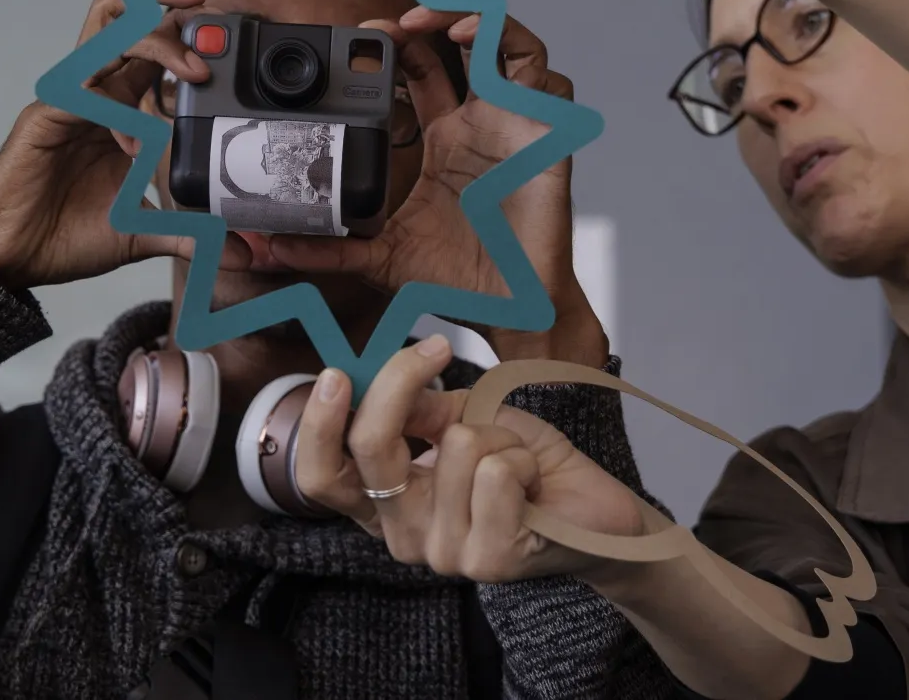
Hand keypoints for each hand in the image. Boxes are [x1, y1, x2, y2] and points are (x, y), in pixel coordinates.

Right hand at [0, 0, 212, 289]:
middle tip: (209, 31)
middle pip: (125, 18)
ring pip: (107, 36)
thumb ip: (191, 233)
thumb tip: (242, 254)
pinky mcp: (45, 118)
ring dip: (155, 40)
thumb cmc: (67, 236)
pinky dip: (117, 111)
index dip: (185, 30)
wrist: (15, 261)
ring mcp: (68, 101)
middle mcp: (94, 93)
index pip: (150, 45)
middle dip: (168, 7)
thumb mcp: (144, 232)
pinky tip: (132, 145)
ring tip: (191, 68)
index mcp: (117, 106)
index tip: (223, 38)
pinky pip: (86, 94)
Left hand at [268, 14, 607, 364]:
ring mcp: (514, 125)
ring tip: (437, 24)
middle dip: (429, 19)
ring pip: (506, 46)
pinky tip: (478, 47)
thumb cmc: (459, 282)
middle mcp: (480, 123)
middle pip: (461, 45)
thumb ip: (328, 249)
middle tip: (390, 25)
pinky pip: (544, 76)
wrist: (509, 311)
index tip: (364, 39)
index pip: (420, 72)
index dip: (396, 47)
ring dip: (475, 21)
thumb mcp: (379, 257)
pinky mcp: (544, 136)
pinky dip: (515, 48)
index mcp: (445, 140)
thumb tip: (270, 248)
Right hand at [295, 336, 647, 580]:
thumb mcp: (465, 418)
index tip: (338, 373)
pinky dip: (522, 457)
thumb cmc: (523, 462)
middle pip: (370, 448)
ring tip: (514, 456)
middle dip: (400, 384)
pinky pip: (495, 473)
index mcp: (383, 503)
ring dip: (496, 432)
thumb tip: (381, 379)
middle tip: (435, 349)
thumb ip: (421, 410)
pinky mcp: (486, 559)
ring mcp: (442, 552)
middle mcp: (401, 534)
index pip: (321, 476)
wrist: (589, 508)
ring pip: (453, 446)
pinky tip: (532, 482)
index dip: (319, 423)